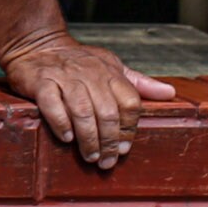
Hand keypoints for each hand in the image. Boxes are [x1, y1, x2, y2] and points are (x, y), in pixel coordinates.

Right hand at [0, 31, 176, 170]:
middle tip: (107, 161)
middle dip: (110, 142)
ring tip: (90, 156)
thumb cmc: (78, 61)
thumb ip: (138, 83)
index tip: (125, 148)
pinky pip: (53, 105)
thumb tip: (169, 93)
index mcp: (110, 72)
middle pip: (107, 112)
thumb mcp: (112, 67)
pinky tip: (66, 138)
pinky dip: (61, 123)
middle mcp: (90, 74)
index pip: (129, 102)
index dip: (129, 129)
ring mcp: (65, 78)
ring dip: (88, 138)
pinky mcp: (41, 82)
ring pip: (83, 111)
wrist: (38, 44)